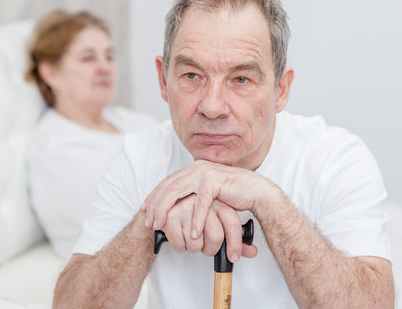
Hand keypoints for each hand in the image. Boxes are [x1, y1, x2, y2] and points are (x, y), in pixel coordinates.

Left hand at [141, 160, 268, 259]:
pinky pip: (201, 202)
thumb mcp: (207, 194)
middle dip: (156, 205)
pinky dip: (196, 219)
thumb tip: (175, 206)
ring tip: (161, 227)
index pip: (167, 182)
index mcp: (193, 169)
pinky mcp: (215, 181)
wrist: (257, 192)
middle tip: (149, 223)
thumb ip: (193, 194)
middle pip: (168, 186)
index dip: (154, 196)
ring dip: (167, 211)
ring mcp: (205, 172)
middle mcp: (196, 168)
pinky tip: (192, 233)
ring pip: (178, 192)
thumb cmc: (233, 195)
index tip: (144, 209)